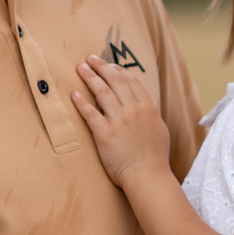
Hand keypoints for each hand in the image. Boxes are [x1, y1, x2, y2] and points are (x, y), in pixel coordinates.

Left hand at [72, 56, 170, 185]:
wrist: (148, 176)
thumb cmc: (155, 157)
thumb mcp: (159, 129)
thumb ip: (149, 115)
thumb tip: (143, 106)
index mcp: (148, 108)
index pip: (132, 81)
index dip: (119, 70)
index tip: (110, 65)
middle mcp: (133, 110)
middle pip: (115, 81)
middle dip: (102, 67)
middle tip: (91, 59)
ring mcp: (119, 121)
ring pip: (102, 92)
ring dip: (90, 77)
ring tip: (80, 68)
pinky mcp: (104, 134)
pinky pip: (90, 114)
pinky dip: (81, 102)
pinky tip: (74, 94)